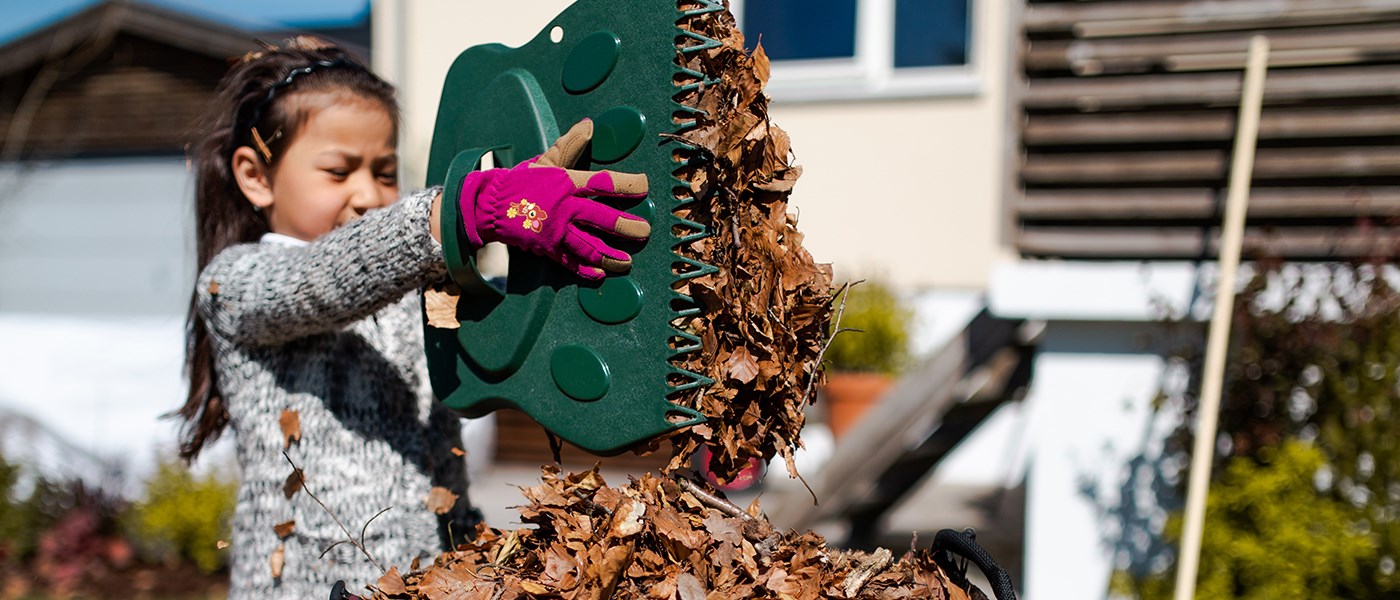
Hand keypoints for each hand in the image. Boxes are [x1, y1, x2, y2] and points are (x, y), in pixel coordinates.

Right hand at [457, 120, 649, 280]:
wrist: (489, 205)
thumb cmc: (521, 181)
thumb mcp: (546, 160)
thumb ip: (570, 145)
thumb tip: (590, 125)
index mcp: (567, 183)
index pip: (603, 182)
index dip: (627, 184)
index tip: (645, 186)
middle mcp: (564, 207)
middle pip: (602, 218)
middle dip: (627, 227)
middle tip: (645, 231)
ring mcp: (555, 230)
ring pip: (589, 246)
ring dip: (611, 256)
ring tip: (626, 262)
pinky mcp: (546, 247)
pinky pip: (569, 262)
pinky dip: (585, 270)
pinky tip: (599, 275)